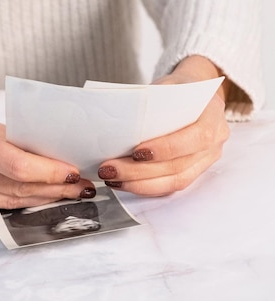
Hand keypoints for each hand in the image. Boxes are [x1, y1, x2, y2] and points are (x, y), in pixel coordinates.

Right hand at [0, 109, 95, 210]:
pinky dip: (18, 203)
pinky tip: (37, 199)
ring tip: (67, 195)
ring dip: (42, 199)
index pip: (17, 165)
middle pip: (17, 188)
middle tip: (80, 187)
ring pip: (9, 202)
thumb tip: (56, 160)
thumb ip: (15, 143)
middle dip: (54, 189)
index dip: (49, 172)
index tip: (73, 172)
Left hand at [97, 56, 229, 195]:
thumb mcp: (167, 87)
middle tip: (110, 169)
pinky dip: (145, 187)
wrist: (194, 95)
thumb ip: (151, 104)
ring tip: (113, 179)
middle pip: (179, 165)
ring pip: (175, 181)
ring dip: (139, 184)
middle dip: (139, 171)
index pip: (196, 137)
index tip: (136, 152)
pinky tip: (124, 183)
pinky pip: (171, 186)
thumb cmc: (177, 90)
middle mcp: (215, 141)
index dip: (166, 148)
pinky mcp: (194, 172)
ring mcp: (206, 160)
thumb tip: (118, 124)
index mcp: (212, 114)